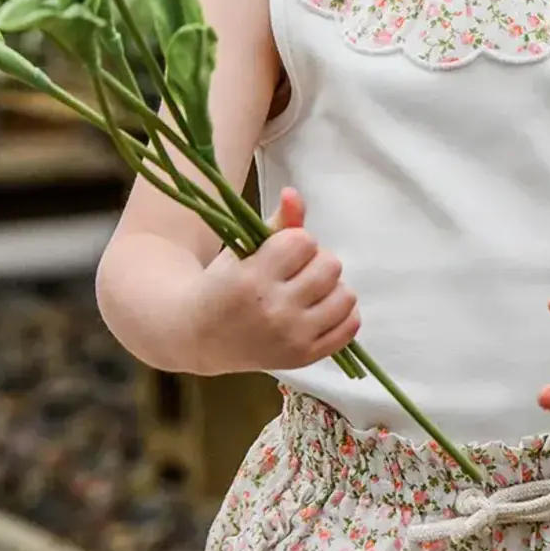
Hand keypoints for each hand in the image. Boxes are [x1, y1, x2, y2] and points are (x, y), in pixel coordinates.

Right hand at [189, 188, 359, 374]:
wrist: (199, 337)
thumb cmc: (222, 286)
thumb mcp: (241, 249)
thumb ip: (275, 223)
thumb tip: (294, 194)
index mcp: (252, 279)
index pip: (303, 242)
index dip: (296, 241)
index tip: (282, 252)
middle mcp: (274, 310)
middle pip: (329, 266)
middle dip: (315, 261)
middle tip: (296, 271)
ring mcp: (292, 337)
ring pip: (345, 295)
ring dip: (331, 286)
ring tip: (309, 290)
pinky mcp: (305, 357)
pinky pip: (350, 327)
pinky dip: (343, 312)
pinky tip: (323, 307)